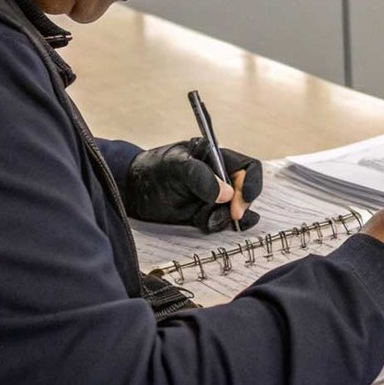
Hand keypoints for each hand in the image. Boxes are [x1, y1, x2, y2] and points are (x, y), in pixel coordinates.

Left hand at [123, 139, 262, 232]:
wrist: (132, 191)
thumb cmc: (153, 170)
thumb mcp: (176, 168)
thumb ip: (201, 178)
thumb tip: (227, 194)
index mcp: (217, 158)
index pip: (247, 168)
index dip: (251, 184)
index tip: (242, 201)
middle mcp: (219, 178)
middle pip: (246, 193)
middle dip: (240, 206)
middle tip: (231, 217)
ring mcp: (213, 198)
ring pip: (235, 212)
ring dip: (225, 218)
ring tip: (204, 219)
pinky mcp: (205, 214)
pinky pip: (222, 223)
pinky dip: (218, 226)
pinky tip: (203, 223)